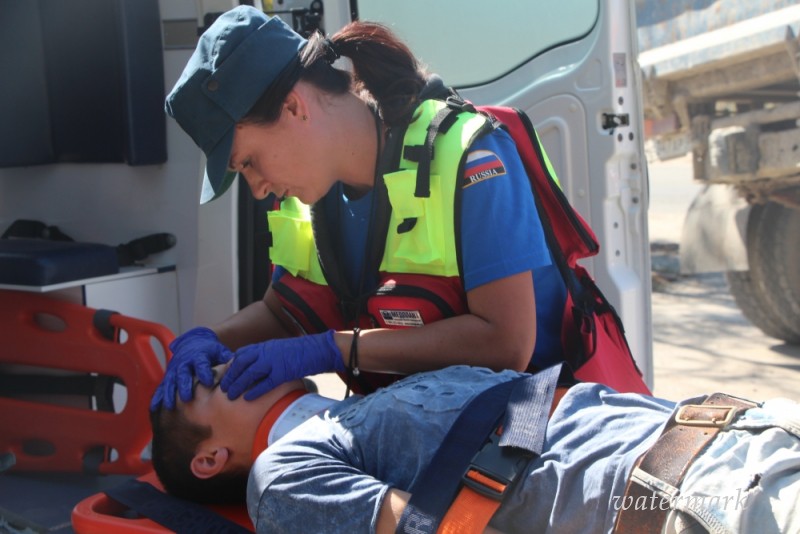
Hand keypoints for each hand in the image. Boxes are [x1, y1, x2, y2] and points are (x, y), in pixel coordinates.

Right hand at [150, 327, 233, 410]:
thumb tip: (236, 363)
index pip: (201, 363)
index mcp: (198, 356)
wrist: (193, 341)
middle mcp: (184, 363)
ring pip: (170, 382)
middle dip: (184, 385)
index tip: (208, 381)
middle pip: (183, 374)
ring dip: (169, 394)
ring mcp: (174, 370)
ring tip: (170, 406)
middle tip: (186, 398)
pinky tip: (155, 408)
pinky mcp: (169, 376)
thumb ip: (226, 358)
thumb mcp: (219, 350)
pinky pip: (162, 387)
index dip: (204, 371)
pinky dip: (158, 397)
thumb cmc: (210, 350)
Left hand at [221, 330, 344, 400]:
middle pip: (241, 364)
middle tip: (223, 388)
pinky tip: (248, 398)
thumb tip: (257, 369)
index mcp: (265, 346)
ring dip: (238, 385)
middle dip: (230, 376)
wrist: (320, 349)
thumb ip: (268, 355)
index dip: (231, 366)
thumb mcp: (280, 349)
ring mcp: (275, 361)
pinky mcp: (284, 371)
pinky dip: (255, 391)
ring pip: (250, 373)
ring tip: (230, 396)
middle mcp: (267, 352)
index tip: (225, 376)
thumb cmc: (302, 351)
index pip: (241, 354)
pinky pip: (266, 383)